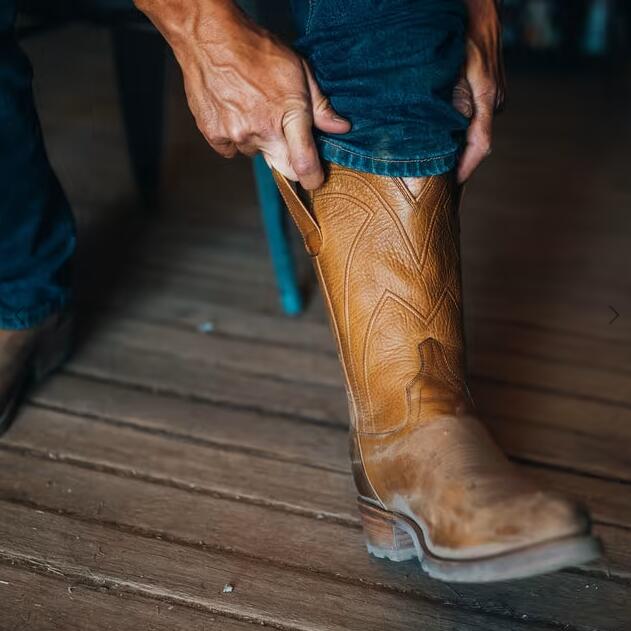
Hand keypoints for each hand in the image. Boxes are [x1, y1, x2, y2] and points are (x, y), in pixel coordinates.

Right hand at [135, 0, 349, 189]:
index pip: (304, 163)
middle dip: (287, 158)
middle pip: (281, 166)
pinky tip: (235, 112)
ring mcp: (236, 135)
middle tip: (282, 131)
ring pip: (255, 153)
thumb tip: (340, 128)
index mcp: (288, 114)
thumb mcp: (298, 70)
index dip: (313, 178)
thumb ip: (320, 105)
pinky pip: (231, 149)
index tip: (315, 179)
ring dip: (258, 140)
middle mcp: (262, 130)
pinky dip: (235, 136)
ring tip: (253, 108)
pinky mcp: (215, 135)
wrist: (209, 37)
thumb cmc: (256, 49)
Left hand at [453, 0, 504, 182]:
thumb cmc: (461, 30)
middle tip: (436, 177)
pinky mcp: (491, 89)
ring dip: (457, 141)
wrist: (480, 6)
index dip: (466, 167)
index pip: (480, 144)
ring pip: (475, 128)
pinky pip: (475, 116)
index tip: (453, 183)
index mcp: (487, 96)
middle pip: (476, 140)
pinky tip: (443, 132)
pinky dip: (460, 126)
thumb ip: (451, 100)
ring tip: (436, 158)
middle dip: (458, 158)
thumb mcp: (450, 67)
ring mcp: (495, 95)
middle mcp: (495, 100)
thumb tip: (446, 133)